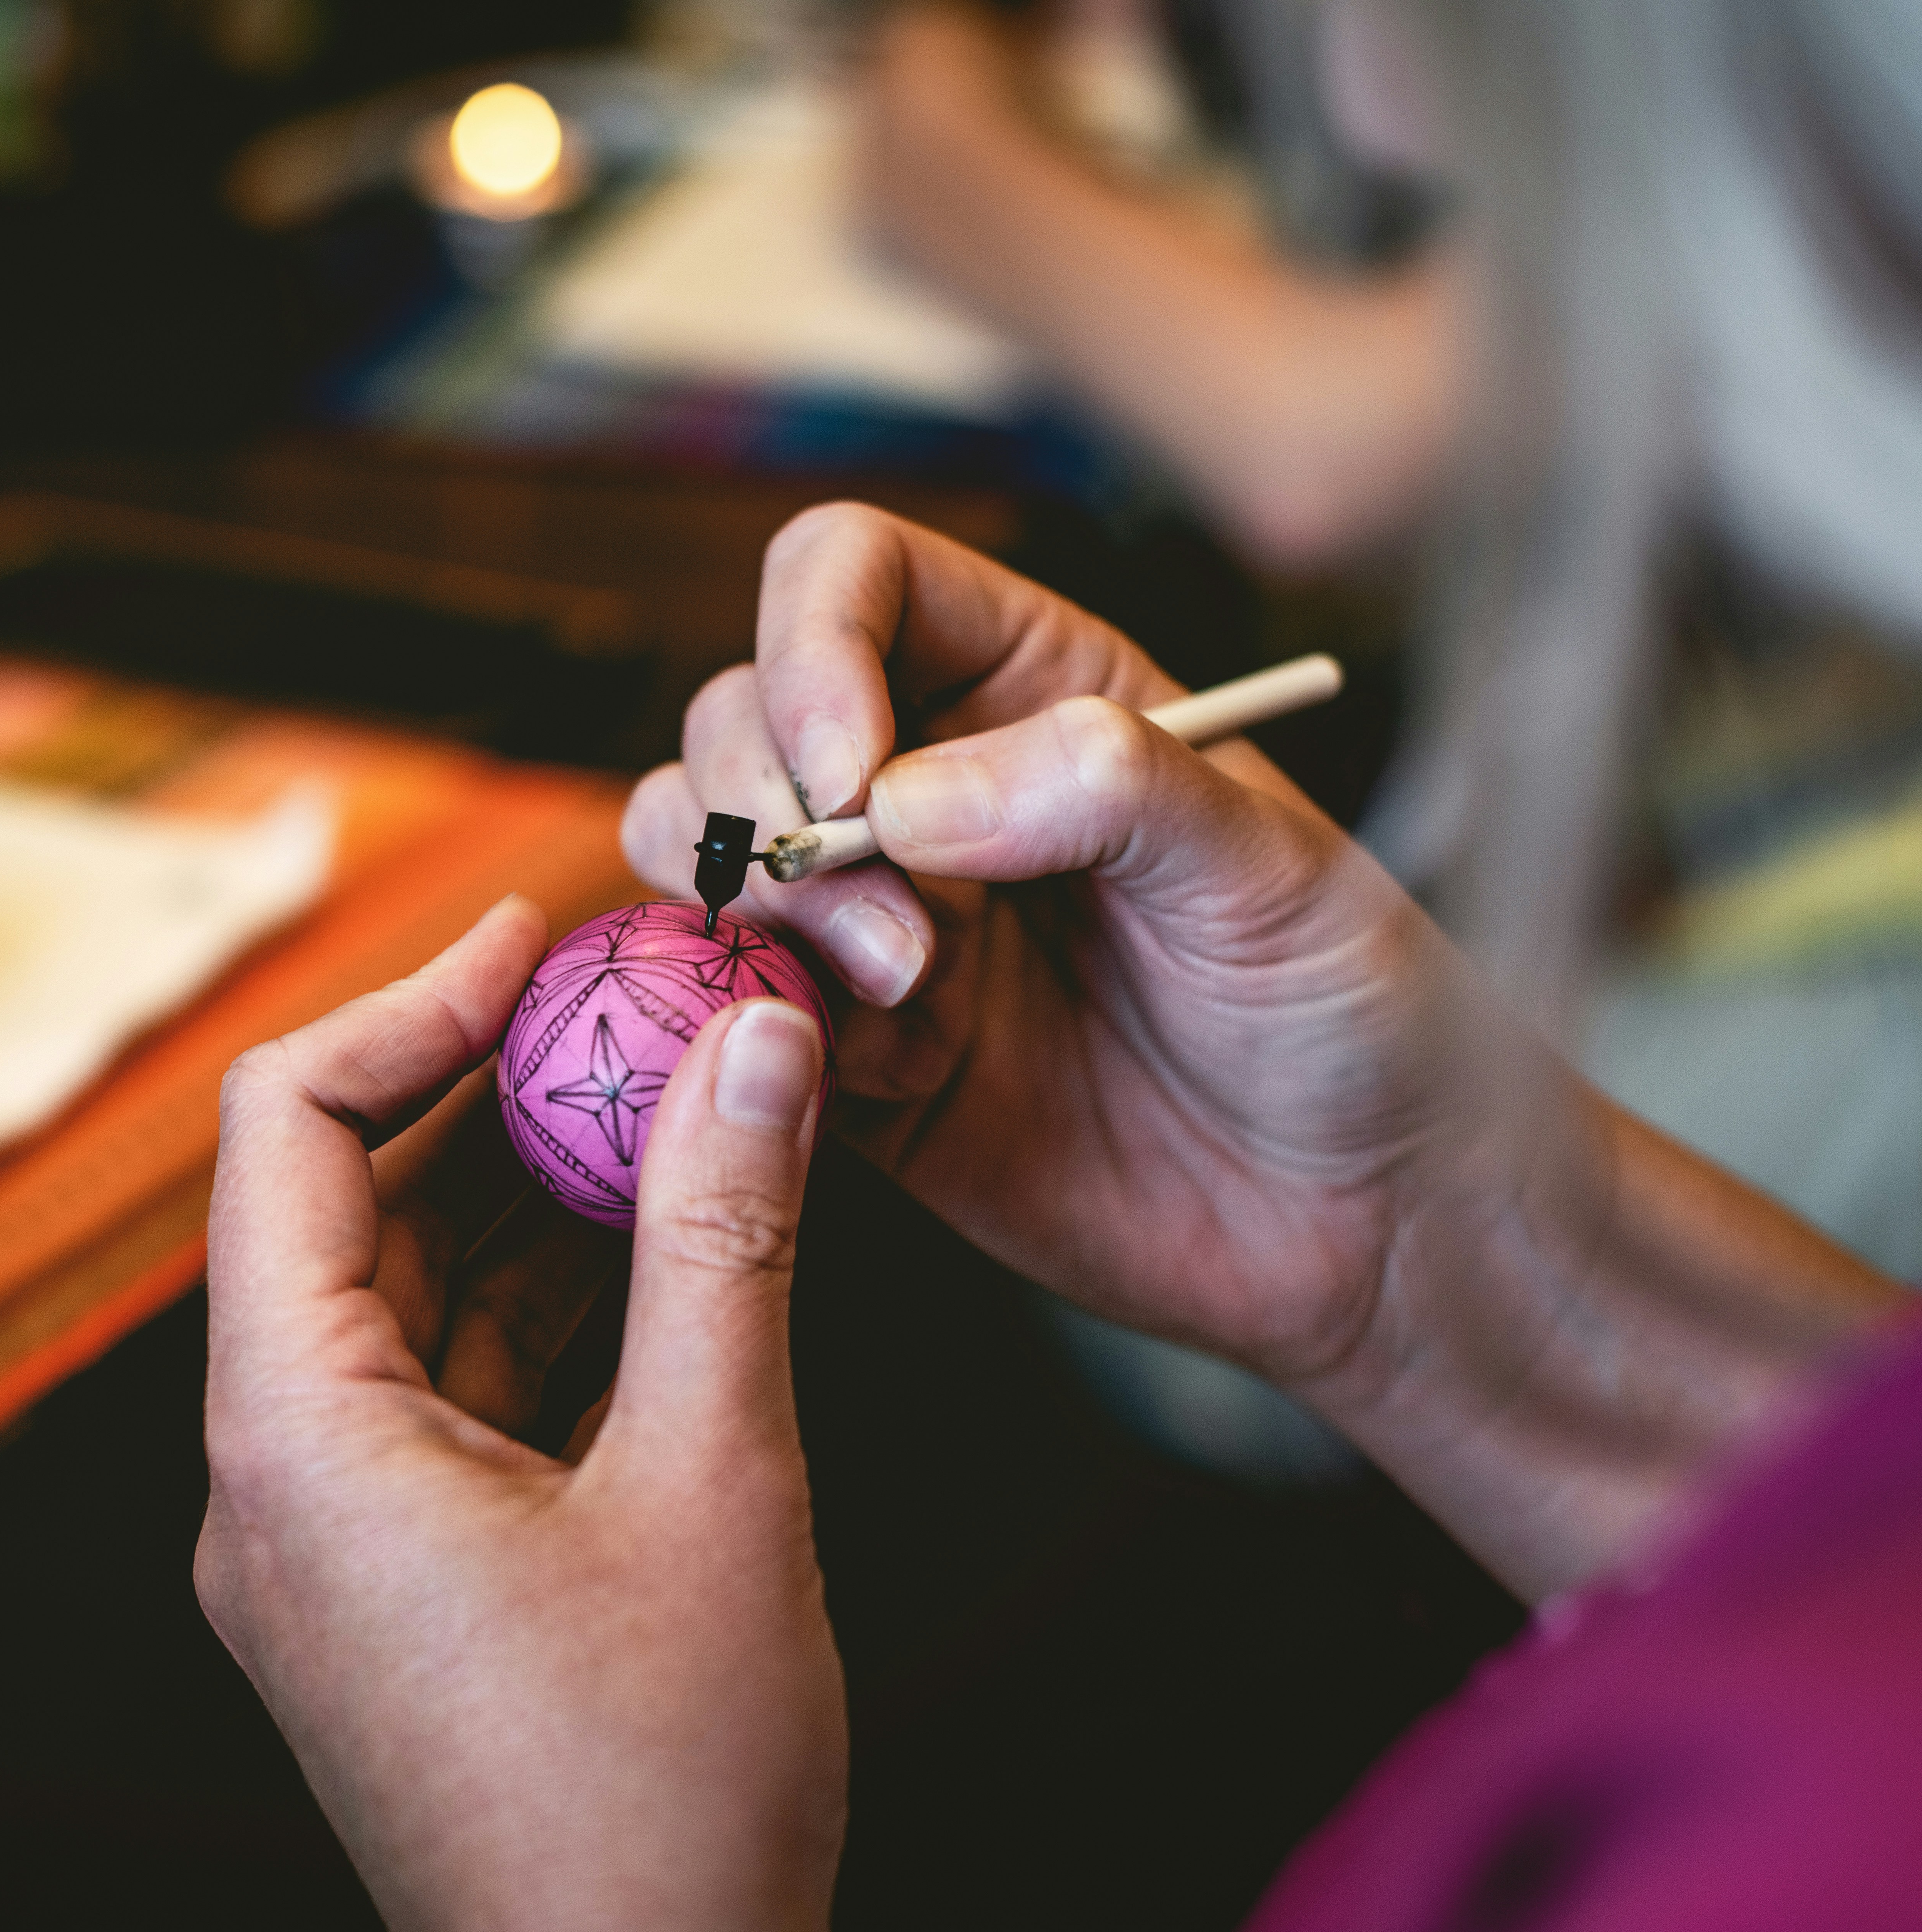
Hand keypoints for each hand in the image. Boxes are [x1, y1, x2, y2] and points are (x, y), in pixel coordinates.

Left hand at [197, 898, 846, 1931]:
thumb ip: (721, 1239)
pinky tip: (657, 1246)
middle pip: (348, 1208)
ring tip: (670, 1100)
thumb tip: (752, 1041)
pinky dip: (544, 1311)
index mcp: (294, 1435)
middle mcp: (275, 1480)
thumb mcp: (715, 1481)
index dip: (411, 1006)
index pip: (291, 1132)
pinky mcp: (399, 1589)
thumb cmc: (661, 1796)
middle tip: (637, 1001)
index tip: (537, 939)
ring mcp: (331, 1543)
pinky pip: (449, 1396)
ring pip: (411, 1302)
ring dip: (532, 1198)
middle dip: (496, 1093)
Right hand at [624, 504, 1898, 1596]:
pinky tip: (858, 1065)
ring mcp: (879, 919)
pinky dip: (743, 1020)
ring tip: (898, 986)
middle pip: (744, 711)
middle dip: (764, 793)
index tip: (850, 763)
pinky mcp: (853, 1055)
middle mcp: (933, 786)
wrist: (1367, 1217)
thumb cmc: (1354, 1012)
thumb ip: (1103, 788)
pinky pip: (726, 1005)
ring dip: (752, 902)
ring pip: (699, 848)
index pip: (849, 578)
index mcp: (1034, 691)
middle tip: (880, 903)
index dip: (812, 645)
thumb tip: (905, 794)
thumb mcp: (1270, 868)